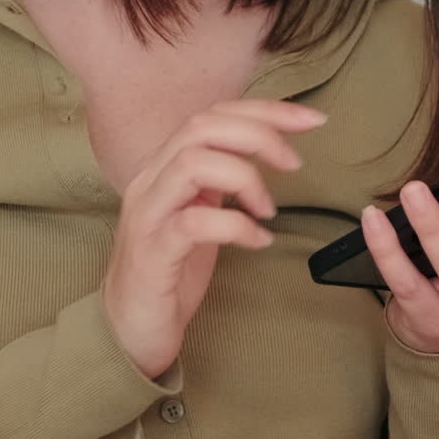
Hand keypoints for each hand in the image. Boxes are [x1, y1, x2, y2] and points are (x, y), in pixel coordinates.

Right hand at [102, 99, 325, 377]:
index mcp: (165, 167)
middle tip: (294, 163)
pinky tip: (259, 241)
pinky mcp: (152, 253)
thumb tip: (268, 148)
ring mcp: (148, 214)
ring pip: (192, 164)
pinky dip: (235, 225)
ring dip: (244, 177)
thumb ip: (221, 179)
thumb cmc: (171, 270)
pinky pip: (194, 223)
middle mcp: (150, 180)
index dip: (264, 110)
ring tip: (269, 209)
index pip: (212, 115)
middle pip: (201, 128)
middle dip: (258, 134)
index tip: (310, 119)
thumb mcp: (200, 211)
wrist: (128, 328)